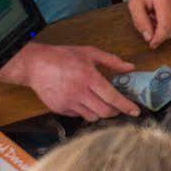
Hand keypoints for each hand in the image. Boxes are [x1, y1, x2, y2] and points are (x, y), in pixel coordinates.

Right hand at [10, 41, 139, 119]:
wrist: (35, 65)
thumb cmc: (63, 57)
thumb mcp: (89, 52)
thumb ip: (111, 61)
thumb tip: (130, 67)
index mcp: (89, 77)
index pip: (112, 97)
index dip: (126, 106)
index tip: (135, 111)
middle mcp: (79, 92)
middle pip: (104, 112)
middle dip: (115, 112)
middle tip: (118, 108)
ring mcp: (69, 103)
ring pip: (92, 117)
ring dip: (100, 113)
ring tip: (100, 103)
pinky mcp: (60, 109)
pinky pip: (78, 116)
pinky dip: (85, 111)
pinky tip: (83, 102)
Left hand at [128, 0, 170, 46]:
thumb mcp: (134, 5)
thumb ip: (140, 22)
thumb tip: (149, 37)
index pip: (166, 25)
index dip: (159, 38)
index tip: (152, 44)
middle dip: (164, 35)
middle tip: (152, 32)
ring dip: (169, 30)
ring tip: (157, 22)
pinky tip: (164, 17)